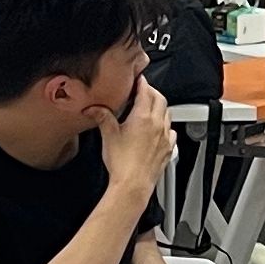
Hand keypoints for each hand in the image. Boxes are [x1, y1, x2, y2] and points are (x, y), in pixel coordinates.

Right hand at [103, 80, 178, 197]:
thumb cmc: (122, 163)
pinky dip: (166, 125)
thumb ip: (102, 118)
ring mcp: (165, 136)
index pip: (146, 91)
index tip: (137, 78)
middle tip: (142, 90)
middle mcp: (157, 124)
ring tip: (149, 108)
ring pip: (167, 113)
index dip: (141, 82)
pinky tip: (159, 129)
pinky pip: (171, 131)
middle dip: (151, 92)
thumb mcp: (108, 135)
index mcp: (143, 117)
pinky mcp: (168, 148)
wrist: (133, 185)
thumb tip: (93, 109)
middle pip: (159, 99)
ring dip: (159, 107)